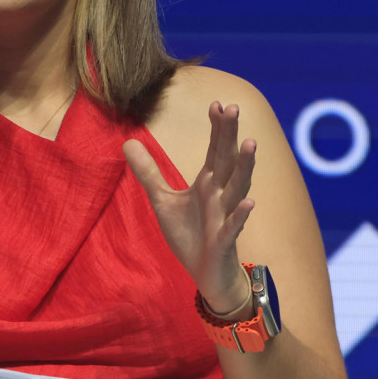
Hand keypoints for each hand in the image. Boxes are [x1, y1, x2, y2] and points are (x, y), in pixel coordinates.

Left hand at [123, 101, 256, 314]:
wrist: (206, 275)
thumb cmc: (190, 235)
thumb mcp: (162, 201)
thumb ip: (148, 172)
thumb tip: (127, 142)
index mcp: (208, 184)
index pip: (215, 150)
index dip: (216, 128)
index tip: (216, 103)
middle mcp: (220, 196)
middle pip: (227, 160)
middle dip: (229, 135)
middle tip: (234, 107)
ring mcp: (225, 217)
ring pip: (238, 188)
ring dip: (245, 167)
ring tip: (250, 142)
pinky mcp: (224, 241)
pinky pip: (233, 226)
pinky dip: (241, 215)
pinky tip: (249, 202)